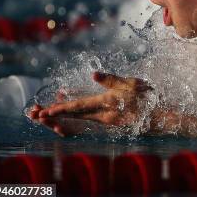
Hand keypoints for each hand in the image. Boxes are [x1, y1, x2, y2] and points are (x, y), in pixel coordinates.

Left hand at [27, 72, 152, 136]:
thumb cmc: (145, 97)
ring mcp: (106, 120)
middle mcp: (102, 115)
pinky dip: (76, 116)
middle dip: (56, 114)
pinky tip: (71, 114)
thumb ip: (110, 79)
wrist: (158, 116)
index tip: (45, 111)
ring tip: (49, 113)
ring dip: (64, 116)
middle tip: (37, 115)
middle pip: (75, 115)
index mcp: (105, 103)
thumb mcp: (130, 84)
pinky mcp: (110, 121)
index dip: (61, 108)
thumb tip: (93, 74)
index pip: (78, 107)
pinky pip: (88, 119)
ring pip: (80, 117)